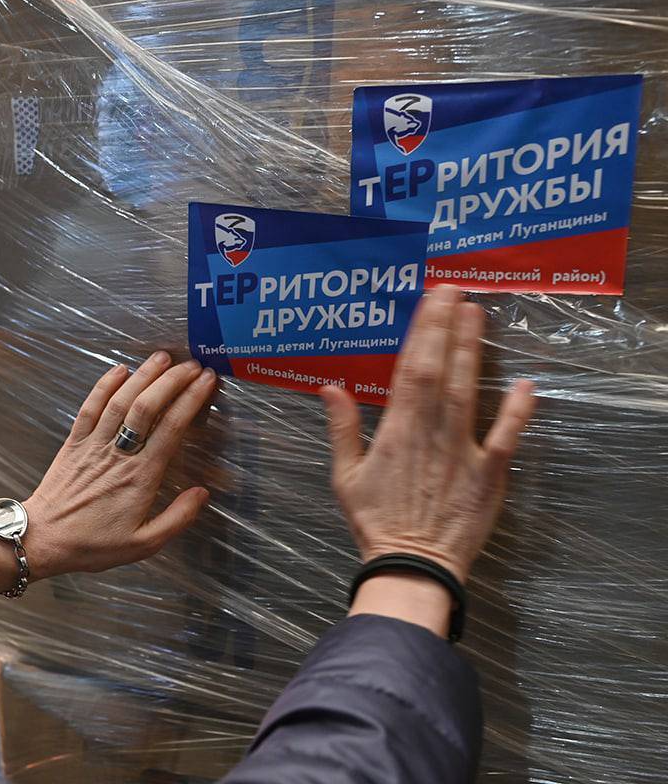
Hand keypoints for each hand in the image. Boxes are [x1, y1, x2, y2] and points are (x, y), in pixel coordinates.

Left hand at [0, 352, 216, 588]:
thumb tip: (202, 493)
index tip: (206, 382)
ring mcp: (94, 444)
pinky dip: (104, 385)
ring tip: (163, 357)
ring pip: (120, 401)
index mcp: (141, 477)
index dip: (191, 400)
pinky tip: (119, 369)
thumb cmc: (93, 544)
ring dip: (143, 375)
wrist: (44, 540)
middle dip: (172, 381)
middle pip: (147, 407)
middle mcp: (119, 454)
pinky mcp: (74, 442)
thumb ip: (177, 519)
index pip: (171, 428)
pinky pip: (90, 407)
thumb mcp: (143, 544)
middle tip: (192, 365)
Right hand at [319, 285, 536, 586]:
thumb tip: (330, 387)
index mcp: (396, 429)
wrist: (412, 566)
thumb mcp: (344, 476)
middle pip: (441, 369)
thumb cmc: (375, 523)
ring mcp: (463, 449)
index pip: (410, 368)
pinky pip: (506, 436)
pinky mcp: (490, 472)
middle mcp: (431, 430)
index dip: (422, 330)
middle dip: (448, 327)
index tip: (431, 299)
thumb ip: (341, 429)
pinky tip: (526, 383)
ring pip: (469, 390)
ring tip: (478, 315)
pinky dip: (518, 409)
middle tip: (456, 290)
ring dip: (474, 351)